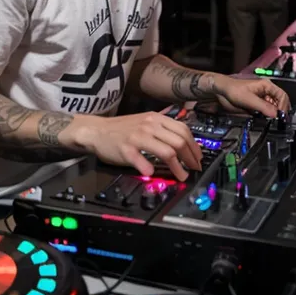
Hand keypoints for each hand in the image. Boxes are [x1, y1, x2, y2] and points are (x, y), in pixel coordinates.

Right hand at [74, 112, 202, 180]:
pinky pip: (142, 161)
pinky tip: (152, 174)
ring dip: (178, 167)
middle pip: (179, 141)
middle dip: (190, 158)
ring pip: (167, 152)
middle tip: (194, 169)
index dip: (194, 146)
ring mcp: (138, 137)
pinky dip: (150, 169)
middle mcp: (149, 125)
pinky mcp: (126, 149)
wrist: (97, 130)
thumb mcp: (145, 122)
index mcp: (156, 118)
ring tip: (182, 176)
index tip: (198, 158)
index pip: (183, 130)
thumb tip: (184, 143)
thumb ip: (162, 129)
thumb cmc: (123, 129)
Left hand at [215, 76, 289, 117]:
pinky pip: (265, 113)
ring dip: (273, 115)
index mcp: (266, 86)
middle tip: (277, 120)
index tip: (280, 115)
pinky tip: (264, 120)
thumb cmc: (233, 89)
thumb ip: (263, 107)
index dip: (283, 106)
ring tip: (270, 120)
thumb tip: (275, 114)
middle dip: (279, 111)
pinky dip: (266, 117)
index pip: (282, 96)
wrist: (221, 93)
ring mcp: (261, 100)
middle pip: (279, 103)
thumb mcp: (249, 99)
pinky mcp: (256, 107)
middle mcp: (265, 93)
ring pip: (273, 109)